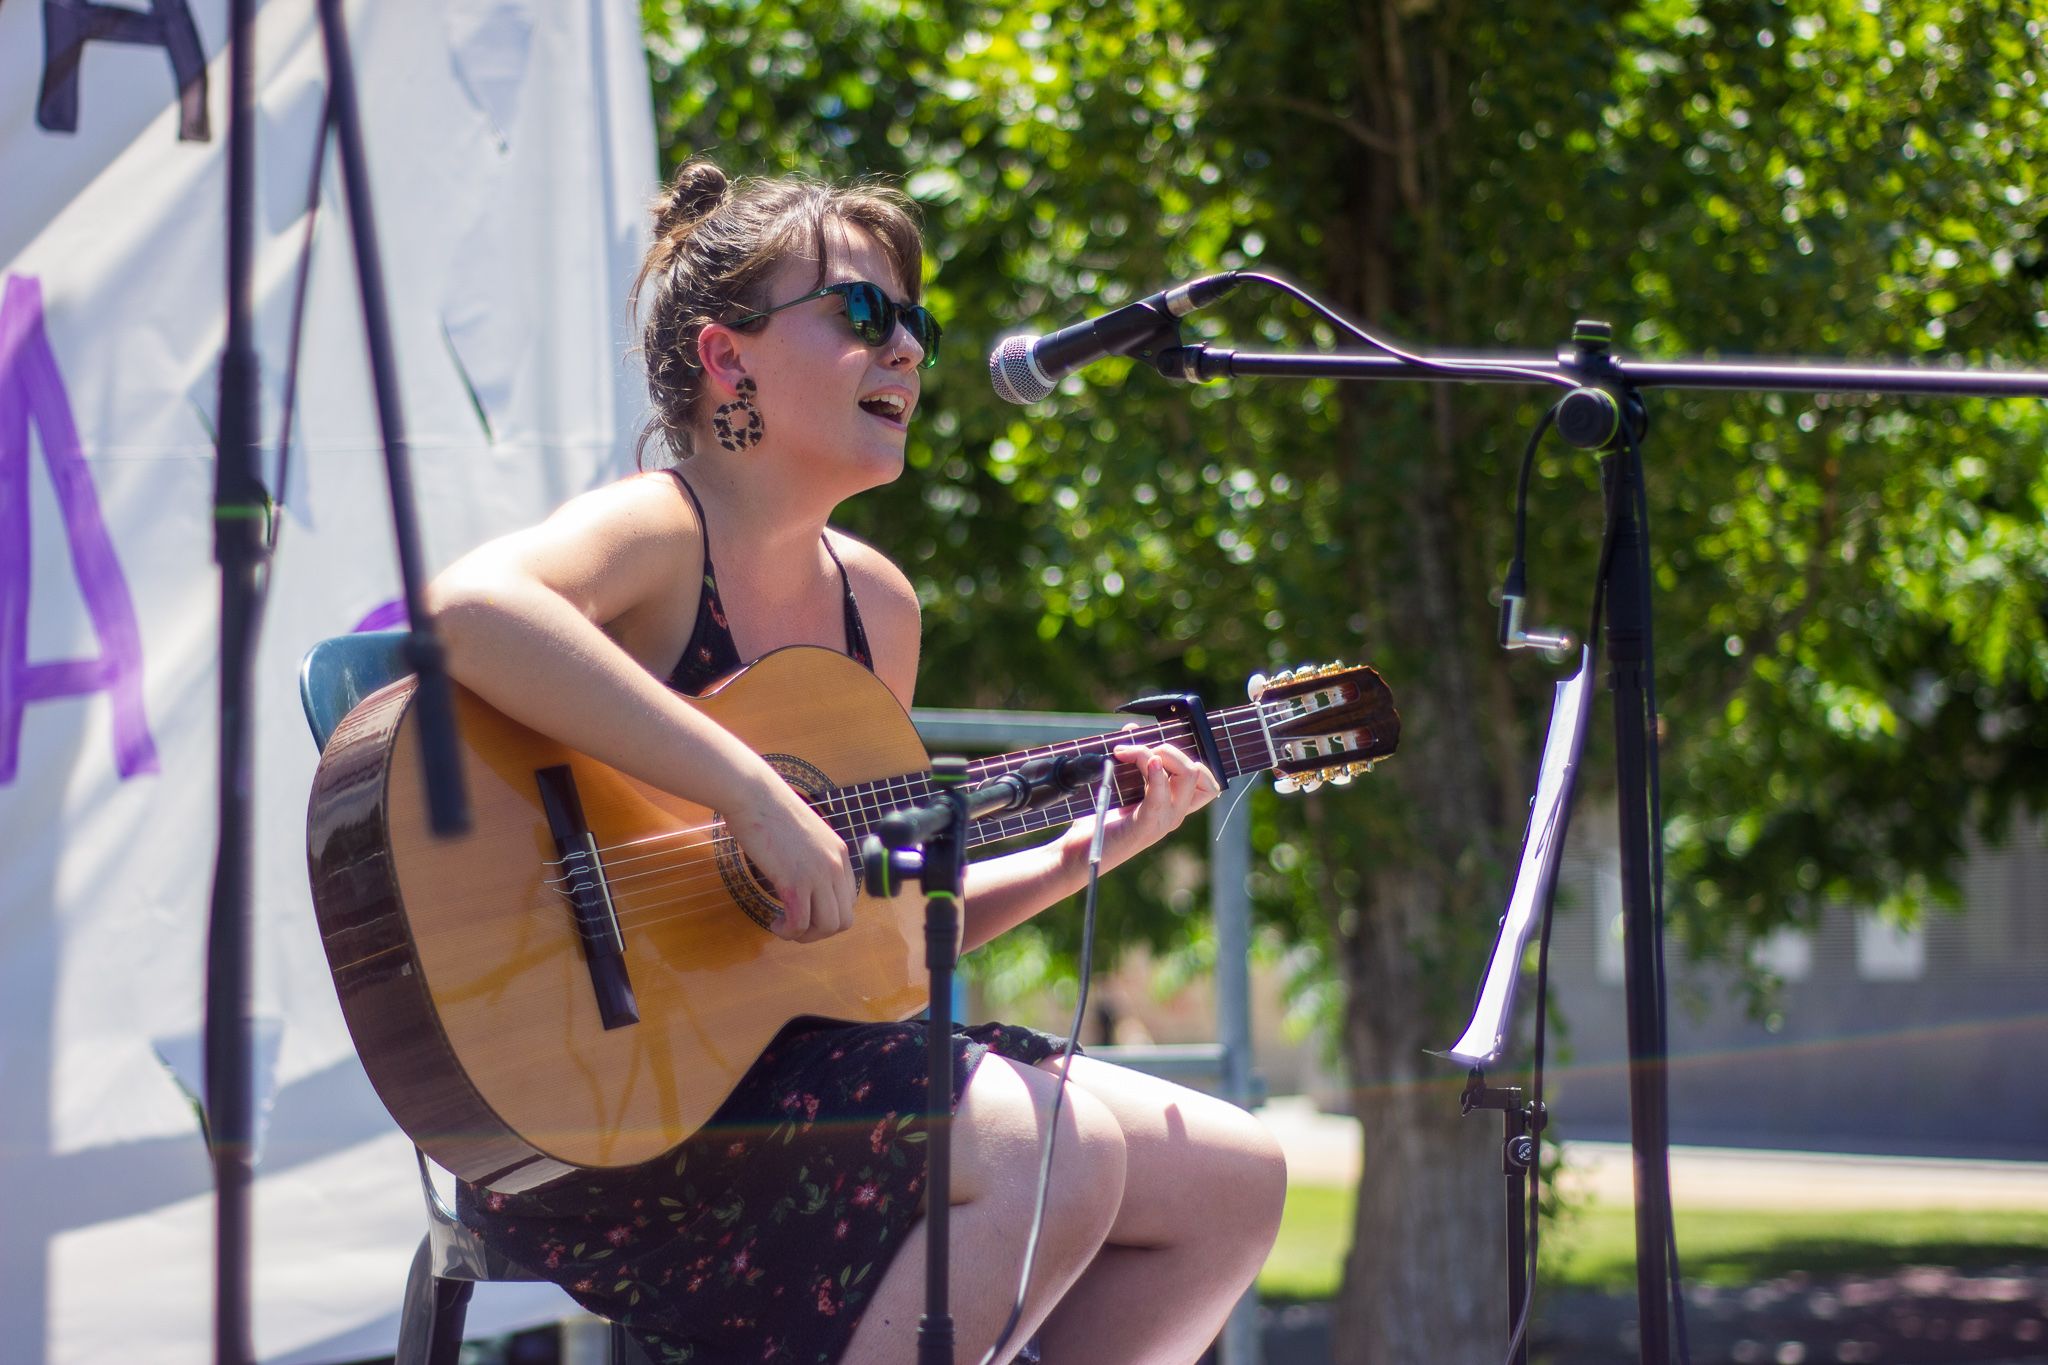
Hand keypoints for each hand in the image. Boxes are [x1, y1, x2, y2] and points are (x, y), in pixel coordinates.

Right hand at [721, 768, 857, 942]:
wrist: (754, 795)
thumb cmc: (770, 810)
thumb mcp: (804, 834)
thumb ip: (811, 855)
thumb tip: (800, 876)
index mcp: (840, 853)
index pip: (848, 900)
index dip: (827, 914)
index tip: (806, 912)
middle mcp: (835, 866)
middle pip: (843, 920)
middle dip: (819, 932)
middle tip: (795, 926)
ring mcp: (818, 875)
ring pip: (827, 927)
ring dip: (805, 935)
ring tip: (785, 927)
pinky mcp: (795, 882)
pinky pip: (800, 923)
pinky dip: (788, 931)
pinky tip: (774, 923)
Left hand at [1070, 730, 1222, 872]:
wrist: (1076, 853)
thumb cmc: (1097, 820)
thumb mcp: (1118, 784)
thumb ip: (1131, 759)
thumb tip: (1133, 728)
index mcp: (1171, 805)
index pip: (1204, 779)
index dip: (1186, 756)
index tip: (1155, 747)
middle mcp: (1173, 814)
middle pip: (1197, 771)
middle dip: (1170, 749)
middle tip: (1135, 750)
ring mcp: (1162, 822)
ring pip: (1187, 776)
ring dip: (1158, 753)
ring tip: (1126, 753)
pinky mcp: (1145, 827)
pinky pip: (1160, 796)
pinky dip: (1155, 773)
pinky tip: (1145, 760)